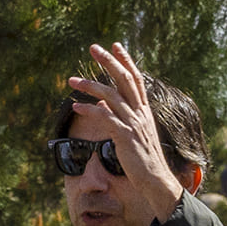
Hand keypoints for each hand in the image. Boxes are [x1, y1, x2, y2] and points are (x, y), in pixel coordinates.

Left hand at [65, 43, 188, 225]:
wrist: (155, 180)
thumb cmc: (144, 160)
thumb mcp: (135, 135)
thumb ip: (122, 119)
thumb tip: (104, 107)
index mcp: (144, 110)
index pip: (136, 78)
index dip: (126, 60)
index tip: (115, 45)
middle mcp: (140, 112)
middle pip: (123, 78)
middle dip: (108, 61)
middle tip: (93, 47)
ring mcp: (133, 122)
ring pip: (110, 95)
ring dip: (89, 85)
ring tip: (71, 80)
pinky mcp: (125, 135)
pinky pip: (104, 117)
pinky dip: (89, 109)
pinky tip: (76, 106)